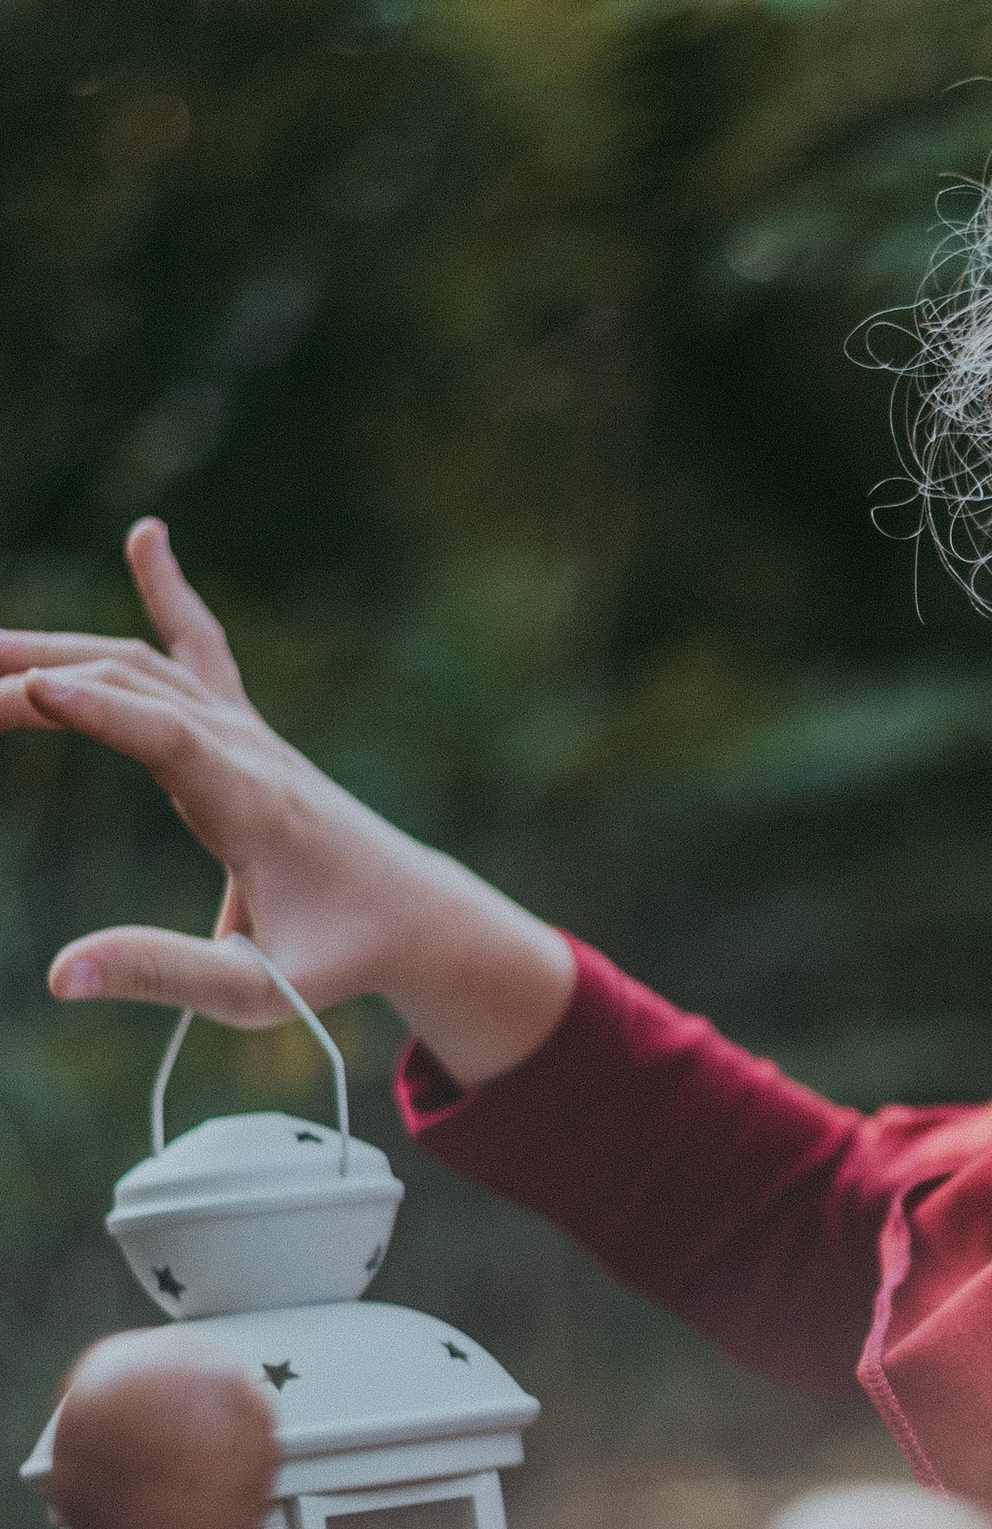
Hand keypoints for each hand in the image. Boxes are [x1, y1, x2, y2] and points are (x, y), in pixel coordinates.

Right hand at [0, 520, 574, 1084]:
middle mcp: (249, 751)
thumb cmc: (338, 960)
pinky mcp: (244, 728)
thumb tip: (57, 976)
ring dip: (57, 648)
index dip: (103, 714)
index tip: (34, 688)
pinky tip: (148, 536)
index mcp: (255, 809)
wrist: (416, 916)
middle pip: (135, 691)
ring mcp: (247, 731)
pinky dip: (168, 594)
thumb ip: (164, 975)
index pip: (172, 742)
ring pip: (143, 667)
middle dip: (37, 679)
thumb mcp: (257, 991)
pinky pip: (199, 649)